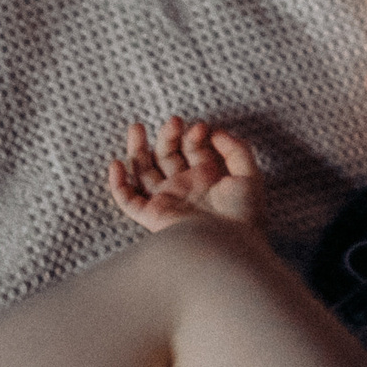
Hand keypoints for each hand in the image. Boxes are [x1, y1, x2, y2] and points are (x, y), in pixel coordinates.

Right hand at [106, 117, 264, 230]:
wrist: (231, 246)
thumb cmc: (243, 215)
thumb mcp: (249, 174)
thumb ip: (236, 149)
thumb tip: (215, 131)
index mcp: (206, 179)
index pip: (193, 150)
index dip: (194, 135)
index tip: (202, 128)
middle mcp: (184, 188)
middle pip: (166, 156)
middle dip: (168, 136)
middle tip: (174, 121)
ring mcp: (167, 201)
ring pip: (143, 172)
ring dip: (137, 149)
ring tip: (136, 127)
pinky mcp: (152, 216)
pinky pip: (128, 201)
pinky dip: (118, 184)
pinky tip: (116, 163)